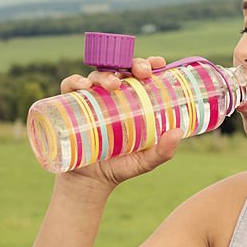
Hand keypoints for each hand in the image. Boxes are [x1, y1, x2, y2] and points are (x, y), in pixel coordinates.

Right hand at [58, 56, 183, 187]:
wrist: (90, 183)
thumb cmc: (120, 167)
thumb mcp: (145, 161)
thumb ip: (163, 151)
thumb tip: (177, 132)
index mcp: (132, 102)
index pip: (141, 76)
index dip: (149, 64)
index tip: (159, 63)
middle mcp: (111, 96)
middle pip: (121, 69)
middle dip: (132, 64)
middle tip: (141, 72)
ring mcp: (91, 100)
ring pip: (97, 75)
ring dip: (106, 74)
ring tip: (114, 84)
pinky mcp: (70, 107)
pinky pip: (69, 87)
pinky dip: (75, 82)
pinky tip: (84, 87)